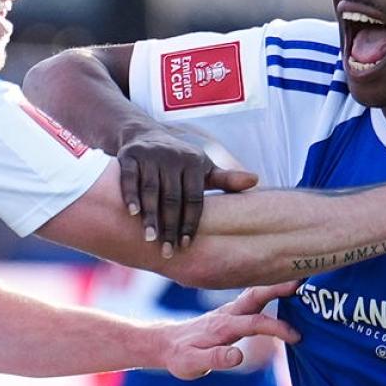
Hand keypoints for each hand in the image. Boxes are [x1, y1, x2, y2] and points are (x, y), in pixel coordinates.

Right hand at [118, 128, 256, 256]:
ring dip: (150, 216)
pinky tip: (133, 214)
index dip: (190, 223)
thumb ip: (226, 178)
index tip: (186, 245)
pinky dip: (130, 195)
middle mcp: (173, 157)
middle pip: (172, 198)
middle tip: (168, 251)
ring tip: (150, 239)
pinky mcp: (130, 155)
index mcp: (194, 162)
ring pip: (151, 190)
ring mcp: (150, 155)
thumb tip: (256, 181)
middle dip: (170, 227)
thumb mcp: (203, 167)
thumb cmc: (179, 161)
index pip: (194, 198)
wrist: (144, 134)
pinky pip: (129, 177)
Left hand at [158, 280, 300, 379]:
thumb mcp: (192, 363)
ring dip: (277, 285)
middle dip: (279, 288)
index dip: (277, 328)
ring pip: (257, 292)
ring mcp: (231, 310)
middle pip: (258, 295)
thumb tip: (238, 356)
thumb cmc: (181, 356)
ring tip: (302, 278)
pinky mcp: (233, 311)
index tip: (297, 336)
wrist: (167, 343)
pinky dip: (272, 290)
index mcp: (223, 326)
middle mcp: (229, 313)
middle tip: (304, 282)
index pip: (254, 323)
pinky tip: (287, 287)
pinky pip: (255, 297)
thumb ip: (215, 359)